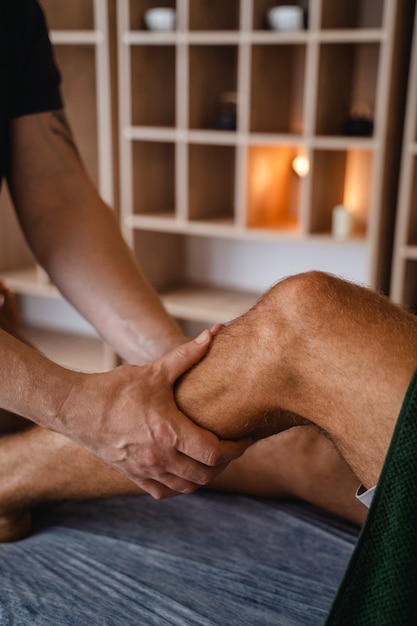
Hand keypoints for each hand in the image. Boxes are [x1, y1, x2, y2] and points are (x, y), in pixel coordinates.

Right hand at [57, 331, 249, 497]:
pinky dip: (180, 486)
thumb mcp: (155, 371)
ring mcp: (146, 470)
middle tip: (231, 447)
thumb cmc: (116, 388)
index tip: (245, 438)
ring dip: (205, 476)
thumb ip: (187, 355)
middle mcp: (160, 457)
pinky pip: (164, 492)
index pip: (216, 453)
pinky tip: (184, 472)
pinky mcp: (133, 475)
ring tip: (211, 460)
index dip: (237, 449)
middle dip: (226, 463)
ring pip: (187, 487)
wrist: (76, 408)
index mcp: (170, 432)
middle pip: (206, 475)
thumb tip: (213, 332)